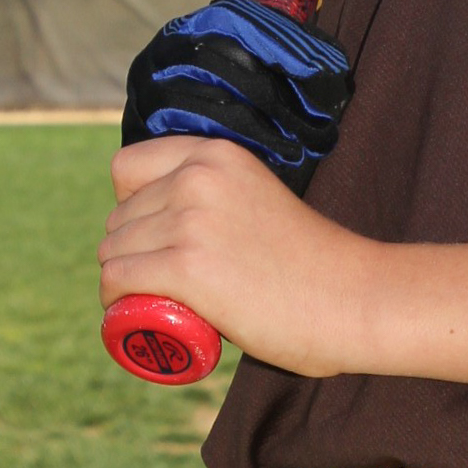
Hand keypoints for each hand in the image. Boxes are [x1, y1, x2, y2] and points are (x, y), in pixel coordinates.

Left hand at [101, 137, 371, 376]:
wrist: (354, 298)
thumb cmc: (312, 262)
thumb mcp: (258, 198)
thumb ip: (222, 196)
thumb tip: (176, 225)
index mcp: (216, 154)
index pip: (126, 167)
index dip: (130, 207)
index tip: (153, 238)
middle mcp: (198, 177)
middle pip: (118, 217)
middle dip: (131, 252)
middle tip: (165, 285)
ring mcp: (191, 220)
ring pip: (113, 252)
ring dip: (123, 281)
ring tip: (157, 303)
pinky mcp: (186, 266)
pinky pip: (117, 281)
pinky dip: (115, 303)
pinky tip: (131, 313)